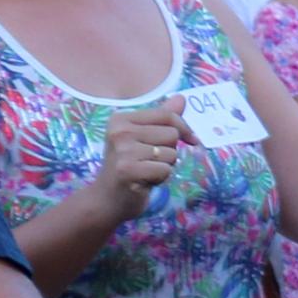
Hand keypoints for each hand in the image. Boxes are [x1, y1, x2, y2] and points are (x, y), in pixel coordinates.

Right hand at [83, 102, 186, 220]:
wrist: (106, 199)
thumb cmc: (128, 166)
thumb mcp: (143, 138)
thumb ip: (162, 119)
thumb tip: (181, 98)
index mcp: (121, 119)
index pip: (166, 115)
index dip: (184, 128)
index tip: (191, 140)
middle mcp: (119, 131)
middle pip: (172, 135)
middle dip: (169, 151)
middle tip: (150, 161)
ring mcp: (122, 150)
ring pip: (171, 153)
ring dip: (165, 166)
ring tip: (146, 171)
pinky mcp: (128, 170)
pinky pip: (165, 170)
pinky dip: (161, 178)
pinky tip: (144, 181)